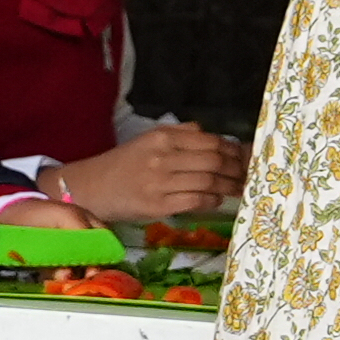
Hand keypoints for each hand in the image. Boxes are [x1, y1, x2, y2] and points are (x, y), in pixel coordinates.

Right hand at [59, 124, 248, 221]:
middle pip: (213, 160)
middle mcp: (162, 157)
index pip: (209, 140)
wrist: (92, 188)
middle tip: (247, 175)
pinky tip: (217, 199)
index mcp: (162, 137)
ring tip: (239, 188)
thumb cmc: (124, 164)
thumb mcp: (148, 140)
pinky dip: (211, 200)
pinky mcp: (157, 205)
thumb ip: (180, 133)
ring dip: (229, 186)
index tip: (244, 156)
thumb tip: (209, 133)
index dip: (233, 149)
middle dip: (236, 169)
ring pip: (208, 181)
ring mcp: (160, 182)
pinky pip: (195, 201)